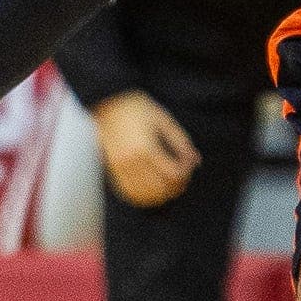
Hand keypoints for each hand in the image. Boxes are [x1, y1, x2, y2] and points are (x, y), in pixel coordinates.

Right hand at [92, 89, 200, 208]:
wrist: (104, 104)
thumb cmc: (135, 108)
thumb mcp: (162, 119)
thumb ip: (180, 140)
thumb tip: (196, 160)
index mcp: (145, 148)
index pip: (173, 173)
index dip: (186, 171)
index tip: (190, 162)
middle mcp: (130, 163)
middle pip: (162, 188)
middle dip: (178, 184)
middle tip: (185, 173)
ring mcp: (120, 170)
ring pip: (147, 195)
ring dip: (163, 193)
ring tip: (172, 182)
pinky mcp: (114, 172)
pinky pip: (132, 194)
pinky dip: (146, 195)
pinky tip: (156, 188)